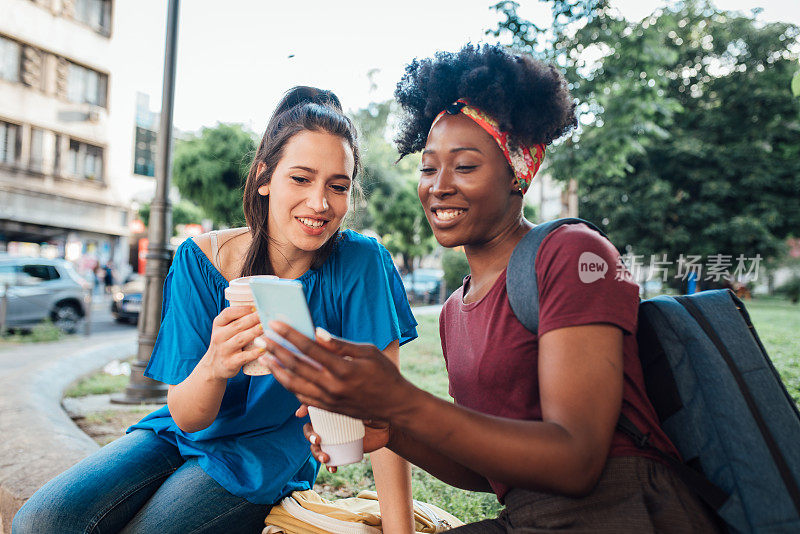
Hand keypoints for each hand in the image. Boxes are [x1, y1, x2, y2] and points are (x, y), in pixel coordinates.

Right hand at [200, 306, 264, 380]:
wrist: (212, 367)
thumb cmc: (225, 344)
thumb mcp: (224, 330)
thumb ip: (237, 320)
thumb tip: (260, 308)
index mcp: (218, 324)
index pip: (228, 313)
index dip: (243, 309)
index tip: (256, 307)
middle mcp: (219, 336)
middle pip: (237, 325)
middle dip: (253, 319)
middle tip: (266, 315)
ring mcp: (224, 350)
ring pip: (241, 339)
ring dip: (254, 332)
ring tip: (266, 328)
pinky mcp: (230, 363)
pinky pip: (243, 357)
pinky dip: (254, 353)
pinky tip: (264, 349)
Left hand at [262, 323, 415, 421]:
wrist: (395, 405)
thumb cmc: (385, 374)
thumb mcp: (368, 352)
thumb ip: (340, 344)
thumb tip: (317, 332)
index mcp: (343, 369)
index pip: (309, 348)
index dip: (290, 335)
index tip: (275, 324)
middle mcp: (333, 386)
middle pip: (296, 366)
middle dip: (276, 349)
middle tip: (262, 337)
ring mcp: (329, 400)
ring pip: (294, 384)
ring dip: (276, 369)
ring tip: (264, 356)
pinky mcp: (328, 409)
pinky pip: (302, 397)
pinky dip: (289, 384)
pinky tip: (281, 374)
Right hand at [296, 404, 391, 472]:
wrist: (385, 429)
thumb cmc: (374, 411)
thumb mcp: (367, 404)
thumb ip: (361, 404)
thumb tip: (353, 412)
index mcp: (330, 411)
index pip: (313, 409)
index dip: (303, 409)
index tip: (300, 414)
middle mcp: (328, 426)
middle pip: (310, 431)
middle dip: (310, 436)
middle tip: (318, 441)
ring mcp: (333, 440)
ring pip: (317, 448)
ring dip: (316, 454)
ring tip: (326, 458)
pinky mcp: (340, 452)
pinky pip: (330, 461)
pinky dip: (329, 466)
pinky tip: (333, 468)